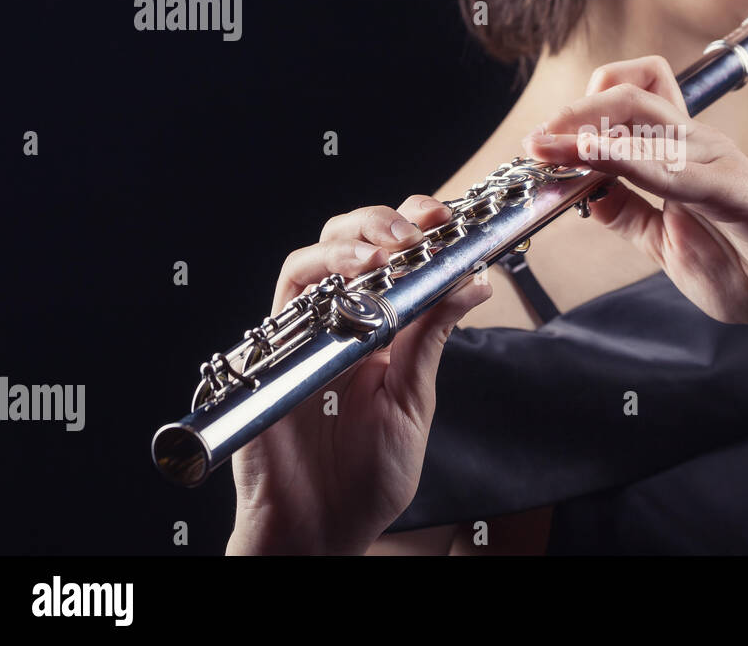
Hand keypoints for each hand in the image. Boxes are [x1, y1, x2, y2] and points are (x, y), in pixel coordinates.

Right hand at [227, 196, 491, 554]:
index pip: (392, 262)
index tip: (446, 219)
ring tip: (390, 246)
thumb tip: (474, 281)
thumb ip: (432, 338)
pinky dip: (321, 269)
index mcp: (378, 332)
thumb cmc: (366, 476)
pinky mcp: (273, 349)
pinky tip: (356, 272)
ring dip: (355, 237)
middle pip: (349, 244)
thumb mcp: (412, 400)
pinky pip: (288, 293)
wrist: (320, 527)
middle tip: (420, 225)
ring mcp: (303, 333)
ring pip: (314, 256)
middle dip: (385, 220)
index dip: (415, 231)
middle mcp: (337, 324)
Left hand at [520, 55, 747, 338]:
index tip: (538, 147)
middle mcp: (698, 145)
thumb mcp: (664, 243)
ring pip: (646, 119)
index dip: (577, 114)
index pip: (628, 101)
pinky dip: (628, 161)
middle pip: (630, 92)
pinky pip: (675, 169)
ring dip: (587, 131)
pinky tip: (594, 162)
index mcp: (681, 155)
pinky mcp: (737, 190)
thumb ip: (626, 214)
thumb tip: (579, 191)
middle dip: (573, 112)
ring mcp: (718, 162)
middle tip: (536, 143)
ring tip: (547, 146)